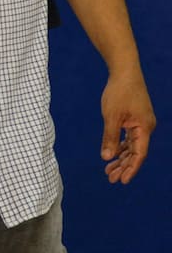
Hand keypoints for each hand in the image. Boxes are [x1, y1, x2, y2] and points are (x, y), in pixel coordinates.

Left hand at [100, 63, 155, 183]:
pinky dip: (121, 146)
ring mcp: (141, 123)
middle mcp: (146, 128)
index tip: (122, 181)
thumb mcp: (111, 116)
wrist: (124, 72)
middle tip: (111, 179)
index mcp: (144, 128)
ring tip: (109, 170)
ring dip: (121, 158)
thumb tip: (107, 158)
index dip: (131, 168)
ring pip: (132, 146)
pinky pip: (129, 138)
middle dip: (124, 166)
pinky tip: (113, 154)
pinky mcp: (135, 119)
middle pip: (135, 152)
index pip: (138, 154)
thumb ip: (110, 137)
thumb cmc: (119, 92)